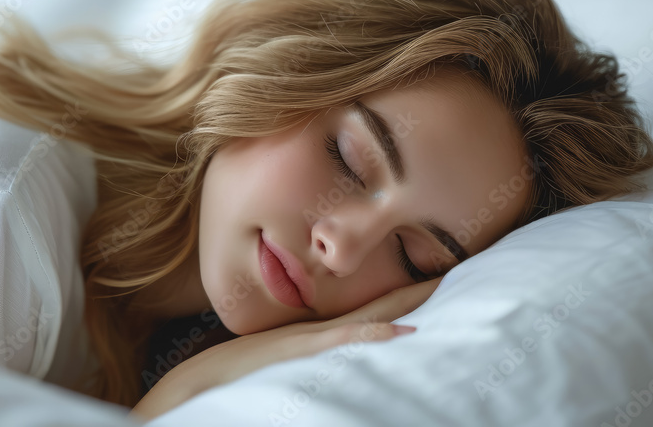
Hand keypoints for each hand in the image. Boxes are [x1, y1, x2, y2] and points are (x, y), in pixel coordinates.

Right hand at [127, 276, 443, 421]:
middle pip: (383, 304)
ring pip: (372, 316)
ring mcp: (311, 341)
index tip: (445, 280)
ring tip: (446, 282)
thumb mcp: (277, 365)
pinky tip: (403, 333)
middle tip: (462, 265)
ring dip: (409, 301)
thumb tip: (343, 357)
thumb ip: (307, 359)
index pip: (376, 309)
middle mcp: (321, 330)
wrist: (190, 387)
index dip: (410, 295)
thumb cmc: (231, 379)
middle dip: (422, 287)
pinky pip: (342, 343)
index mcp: (320, 332)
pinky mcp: (297, 354)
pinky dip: (374, 337)